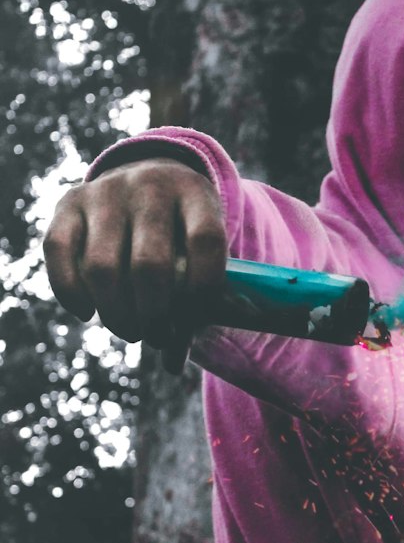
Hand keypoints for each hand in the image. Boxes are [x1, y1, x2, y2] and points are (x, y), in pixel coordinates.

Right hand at [43, 157, 227, 373]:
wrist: (149, 177)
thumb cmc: (183, 231)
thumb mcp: (201, 251)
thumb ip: (195, 301)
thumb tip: (172, 366)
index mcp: (195, 194)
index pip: (205, 243)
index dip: (203, 290)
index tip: (196, 317)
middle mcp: (150, 186)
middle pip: (150, 265)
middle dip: (153, 316)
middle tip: (157, 336)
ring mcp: (106, 191)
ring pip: (102, 266)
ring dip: (115, 313)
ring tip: (129, 330)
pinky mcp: (69, 201)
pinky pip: (59, 251)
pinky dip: (70, 290)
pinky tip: (87, 311)